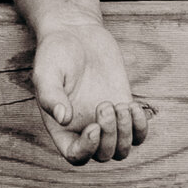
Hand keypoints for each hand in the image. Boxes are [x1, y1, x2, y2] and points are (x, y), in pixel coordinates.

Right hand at [31, 14, 149, 165]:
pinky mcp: (123, 109)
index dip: (87, 149)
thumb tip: (63, 118)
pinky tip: (133, 106)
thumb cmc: (55, 52)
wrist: (76, 31)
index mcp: (62, 127)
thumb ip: (50, 95)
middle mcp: (84, 129)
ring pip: (123, 150)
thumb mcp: (47, 71)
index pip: (76, 156)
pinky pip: (138, 134)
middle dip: (109, 136)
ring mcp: (106, 121)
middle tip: (105, 105)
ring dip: (126, 134)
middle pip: (103, 155)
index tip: (94, 126)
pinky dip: (141, 126)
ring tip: (121, 106)